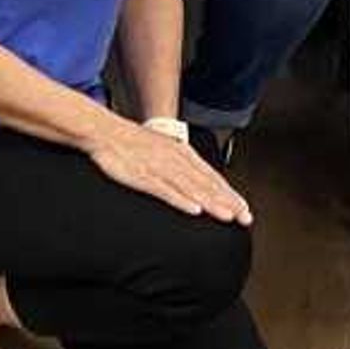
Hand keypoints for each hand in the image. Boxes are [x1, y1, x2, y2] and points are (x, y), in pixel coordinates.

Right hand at [88, 119, 251, 222]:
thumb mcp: (161, 149)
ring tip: (227, 216)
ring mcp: (160, 168)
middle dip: (227, 202)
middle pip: (206, 184)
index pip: (211, 177)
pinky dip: (181, 200)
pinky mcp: (143, 175)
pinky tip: (193, 210)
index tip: (244, 210)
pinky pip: (165, 190)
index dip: (229, 194)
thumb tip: (194, 179)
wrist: (104, 129)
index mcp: (181, 153)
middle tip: (245, 218)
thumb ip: (179, 164)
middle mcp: (175, 160)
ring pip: (191, 188)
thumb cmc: (131, 142)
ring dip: (211, 203)